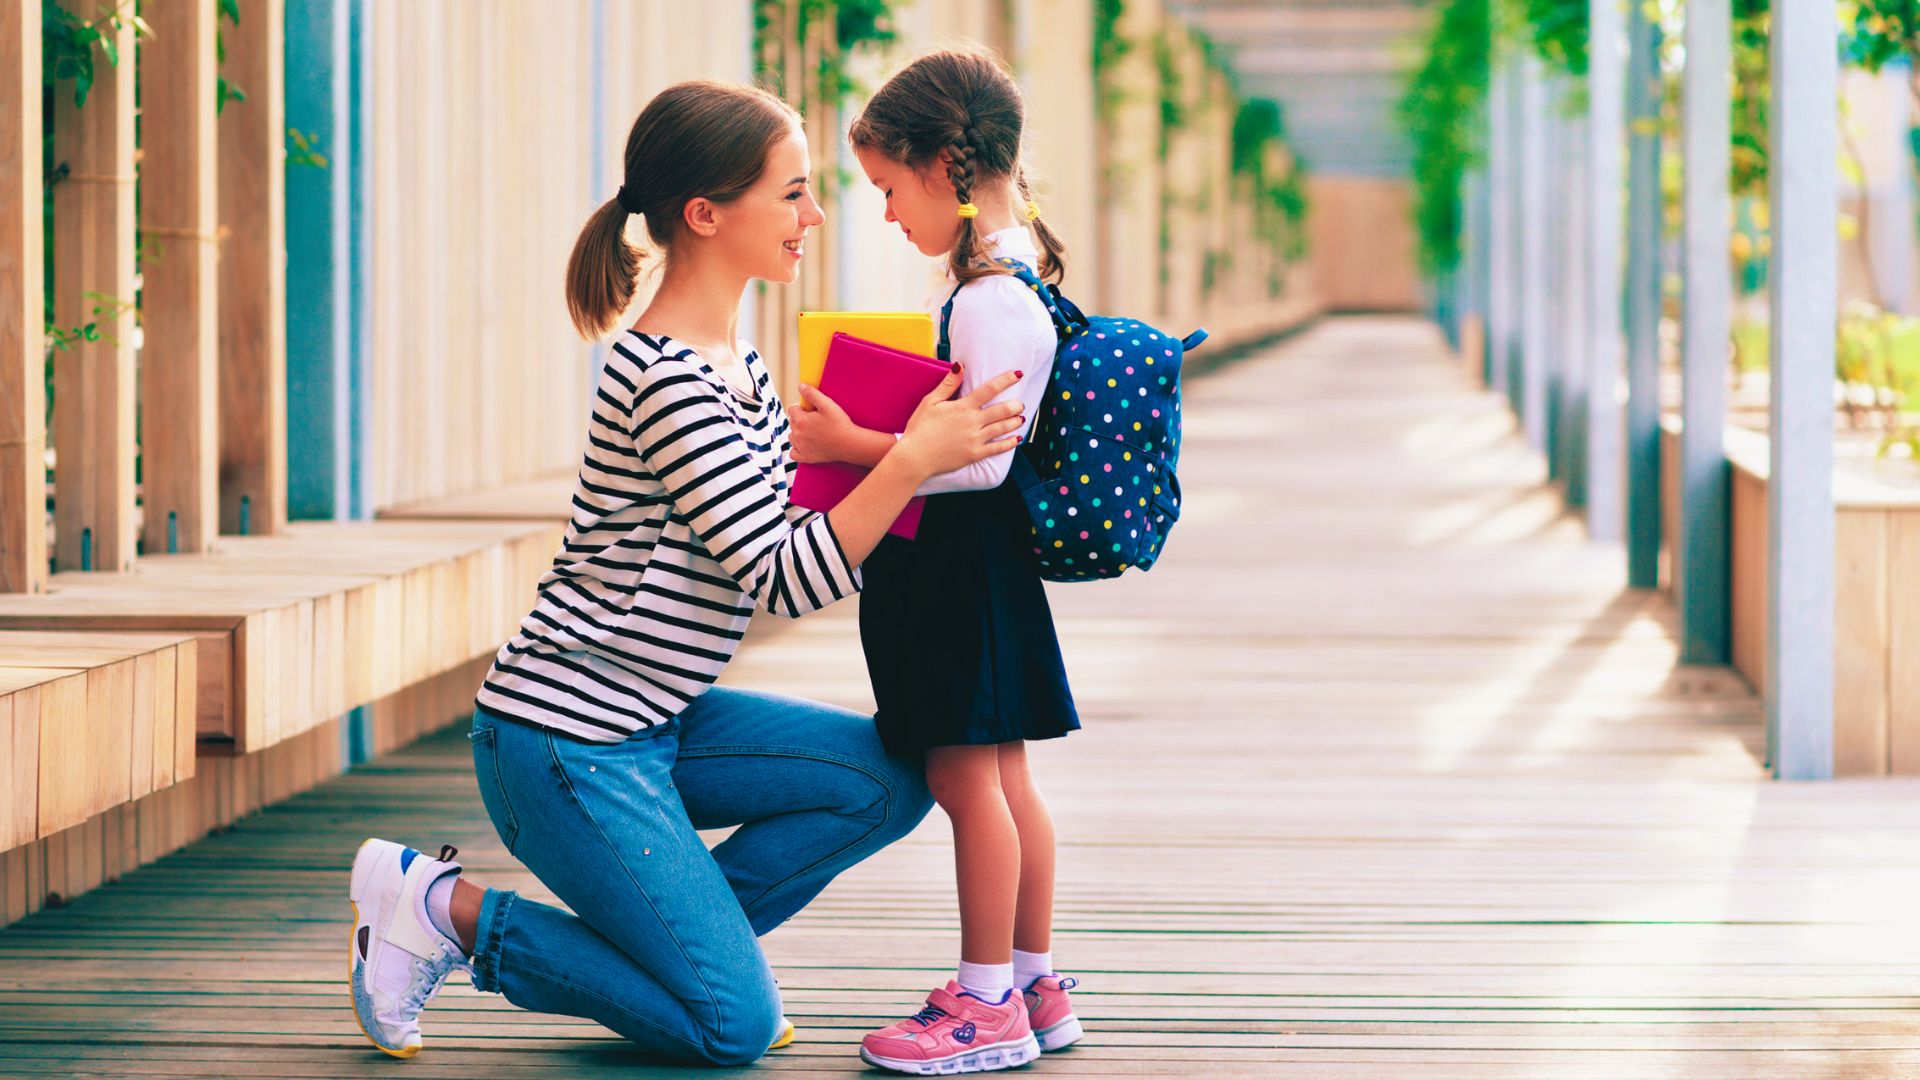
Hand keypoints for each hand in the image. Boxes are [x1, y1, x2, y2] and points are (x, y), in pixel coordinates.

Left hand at [790, 384, 853, 463]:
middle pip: (791, 422)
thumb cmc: (840, 423)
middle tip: (816, 420)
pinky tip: (805, 445)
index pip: (792, 409)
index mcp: (801, 420)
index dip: (801, 407)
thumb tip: (801, 386)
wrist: (849, 444)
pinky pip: (793, 453)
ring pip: (792, 436)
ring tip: (813, 432)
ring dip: (798, 433)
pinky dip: (796, 449)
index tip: (812, 410)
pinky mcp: (805, 457)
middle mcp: (797, 434)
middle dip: (800, 419)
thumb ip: (812, 394)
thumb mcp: (828, 405)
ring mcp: (800, 447)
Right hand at [894, 365, 1026, 478]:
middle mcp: (972, 422)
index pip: (989, 390)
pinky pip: (997, 449)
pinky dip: (1010, 443)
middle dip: (1014, 405)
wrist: (915, 457)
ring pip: (1002, 428)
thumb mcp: (930, 402)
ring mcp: (975, 440)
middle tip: (1020, 403)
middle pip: (1001, 410)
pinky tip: (1017, 439)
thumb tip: (960, 366)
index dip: (1006, 380)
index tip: (1017, 375)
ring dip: (1015, 422)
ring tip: (1021, 417)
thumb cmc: (920, 428)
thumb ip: (948, 384)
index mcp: (963, 407)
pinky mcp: (975, 455)